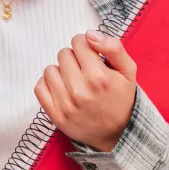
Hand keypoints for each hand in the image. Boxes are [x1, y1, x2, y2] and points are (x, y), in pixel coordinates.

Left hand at [34, 31, 136, 152]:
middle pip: (63, 54)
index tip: (92, 57)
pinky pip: (39, 87)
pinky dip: (48, 85)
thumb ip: (113, 47)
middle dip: (74, 58)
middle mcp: (80, 90)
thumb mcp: (128, 71)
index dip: (86, 46)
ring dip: (61, 72)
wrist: (118, 135)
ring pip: (50, 69)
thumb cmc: (122, 99)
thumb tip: (89, 34)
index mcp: (99, 77)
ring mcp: (66, 104)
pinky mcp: (55, 115)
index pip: (79, 42)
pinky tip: (62, 89)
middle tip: (85, 71)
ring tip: (74, 81)